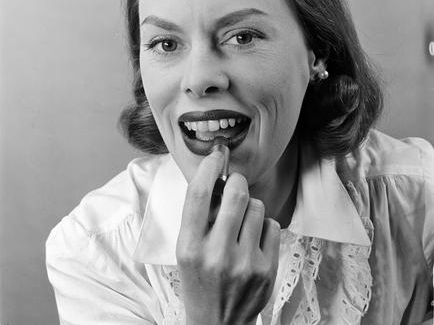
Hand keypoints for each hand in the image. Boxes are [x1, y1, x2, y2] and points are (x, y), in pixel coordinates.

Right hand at [176, 151, 279, 324]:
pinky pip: (271, 224)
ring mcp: (244, 263)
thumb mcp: (187, 249)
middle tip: (234, 185)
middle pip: (235, 193)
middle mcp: (216, 254)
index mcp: (190, 247)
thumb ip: (199, 214)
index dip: (209, 167)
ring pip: (257, 206)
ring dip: (250, 206)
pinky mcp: (266, 270)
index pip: (198, 194)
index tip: (217, 154)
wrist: (219, 324)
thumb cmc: (200, 280)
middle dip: (237, 181)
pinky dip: (263, 225)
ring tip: (241, 223)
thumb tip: (219, 172)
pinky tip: (253, 240)